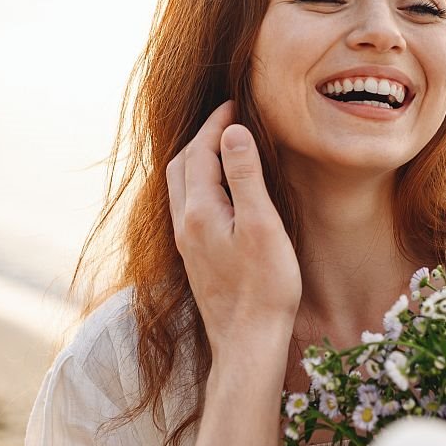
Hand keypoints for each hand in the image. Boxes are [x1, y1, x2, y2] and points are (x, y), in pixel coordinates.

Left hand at [166, 101, 301, 360]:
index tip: (235, 103)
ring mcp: (187, 243)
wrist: (247, 342)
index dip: (217, 124)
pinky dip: (199, 183)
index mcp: (199, 211)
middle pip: (182, 165)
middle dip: (202, 136)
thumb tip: (232, 131)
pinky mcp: (195, 258)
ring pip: (180, 187)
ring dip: (197, 159)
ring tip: (222, 146)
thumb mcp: (261, 225)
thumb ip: (244, 176)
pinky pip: (188, 206)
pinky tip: (218, 191)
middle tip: (229, 118)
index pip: (201, 151)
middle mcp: (185, 224)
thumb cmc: (264, 286)